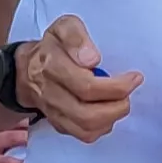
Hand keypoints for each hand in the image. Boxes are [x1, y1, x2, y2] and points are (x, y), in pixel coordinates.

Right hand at [16, 15, 142, 142]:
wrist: (27, 70)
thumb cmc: (52, 47)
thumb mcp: (63, 27)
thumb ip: (76, 37)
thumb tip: (92, 59)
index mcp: (52, 67)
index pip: (86, 86)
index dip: (116, 86)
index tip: (134, 77)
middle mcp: (51, 94)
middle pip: (87, 114)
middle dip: (117, 106)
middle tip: (128, 92)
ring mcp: (54, 112)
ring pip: (86, 129)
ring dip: (112, 118)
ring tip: (120, 101)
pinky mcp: (59, 124)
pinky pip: (84, 135)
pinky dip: (103, 127)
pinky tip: (108, 112)